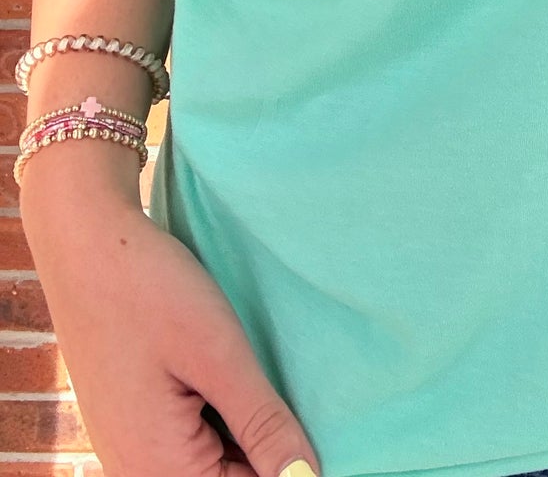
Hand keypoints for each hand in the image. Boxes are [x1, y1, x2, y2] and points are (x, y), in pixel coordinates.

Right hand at [21, 145, 320, 476]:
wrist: (86, 247)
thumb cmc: (150, 293)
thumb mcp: (219, 355)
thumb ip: (263, 425)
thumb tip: (307, 475)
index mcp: (159, 470)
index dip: (290, 461)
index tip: (306, 419)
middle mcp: (139, 472)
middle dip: (268, 446)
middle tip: (283, 385)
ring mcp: (133, 451)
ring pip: (214, 461)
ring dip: (247, 430)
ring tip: (259, 374)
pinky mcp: (135, 425)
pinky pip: (192, 442)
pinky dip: (223, 416)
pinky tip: (235, 376)